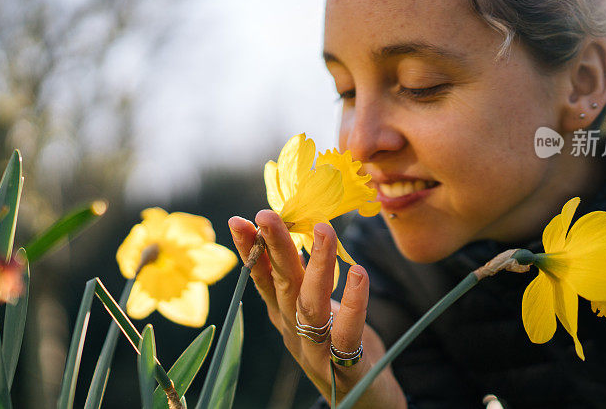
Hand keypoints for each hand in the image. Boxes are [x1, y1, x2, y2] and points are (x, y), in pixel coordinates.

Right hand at [229, 210, 406, 408]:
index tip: (239, 220)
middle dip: (272, 247)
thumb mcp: (319, 309)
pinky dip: (354, 303)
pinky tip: (360, 273)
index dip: (250, 250)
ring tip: (323, 229)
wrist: (365, 400)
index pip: (262, 277)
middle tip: (265, 215)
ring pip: (310, 305)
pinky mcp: (344, 367)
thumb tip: (305, 236)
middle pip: (280, 285)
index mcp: (285, 315)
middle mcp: (293, 331)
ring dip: (316, 265)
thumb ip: (308, 280)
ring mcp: (316, 351)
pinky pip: (347, 334)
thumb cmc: (342, 346)